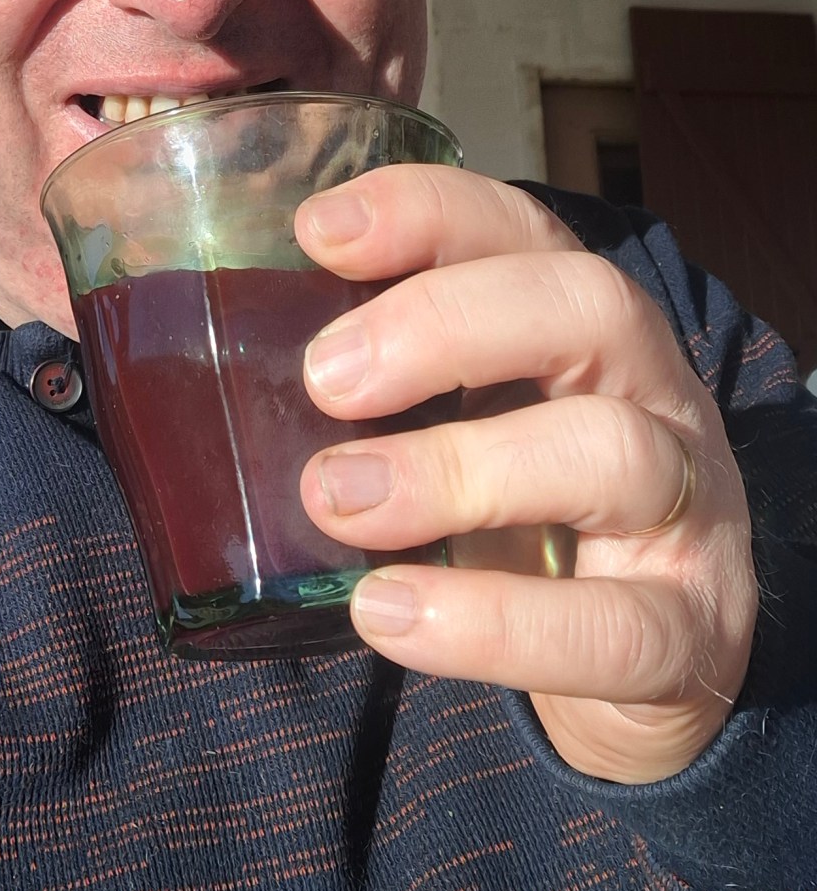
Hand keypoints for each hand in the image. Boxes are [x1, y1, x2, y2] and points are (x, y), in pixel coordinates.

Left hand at [294, 168, 757, 783]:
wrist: (652, 677)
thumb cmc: (528, 526)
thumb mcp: (464, 431)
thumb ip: (378, 392)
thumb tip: (203, 364)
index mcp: (587, 331)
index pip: (525, 231)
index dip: (429, 212)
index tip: (318, 232)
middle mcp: (653, 396)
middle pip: (592, 306)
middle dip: (446, 324)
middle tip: (325, 378)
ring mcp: (688, 513)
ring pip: (613, 454)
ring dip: (460, 469)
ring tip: (336, 500)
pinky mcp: (687, 634)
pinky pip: (612, 626)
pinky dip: (492, 621)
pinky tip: (388, 614)